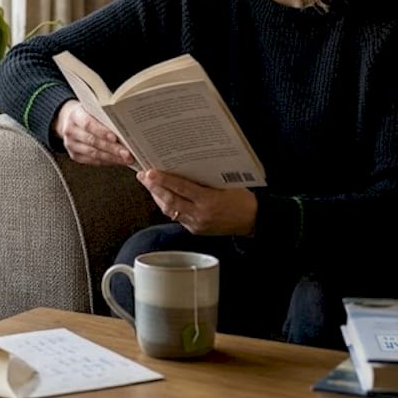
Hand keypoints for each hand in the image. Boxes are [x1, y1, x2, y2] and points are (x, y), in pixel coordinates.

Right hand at [53, 100, 135, 166]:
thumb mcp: (93, 108)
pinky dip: (107, 161)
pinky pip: (93, 161)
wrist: (71, 121)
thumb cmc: (88, 113)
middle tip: (126, 153)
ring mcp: (71, 145)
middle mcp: (71, 131)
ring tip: (126, 158)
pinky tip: (118, 160)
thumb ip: (104, 115)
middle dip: (112, 148)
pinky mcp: (75, 156)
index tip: (115, 138)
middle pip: (92, 141)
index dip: (101, 131)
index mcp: (75, 115)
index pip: (88, 124)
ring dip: (112, 157)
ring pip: (93, 154)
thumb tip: (124, 127)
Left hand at [137, 169, 257, 235]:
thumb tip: (182, 167)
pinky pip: (177, 217)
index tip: (150, 172)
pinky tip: (163, 197)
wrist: (254, 220)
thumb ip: (204, 180)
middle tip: (142, 176)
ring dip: (158, 197)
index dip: (163, 180)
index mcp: (209, 201)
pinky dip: (168, 206)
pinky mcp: (196, 230)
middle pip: (169, 201)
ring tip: (149, 184)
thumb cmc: (242, 198)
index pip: (180, 188)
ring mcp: (197, 224)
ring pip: (170, 210)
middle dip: (153, 188)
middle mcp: (200, 214)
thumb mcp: (225, 184)